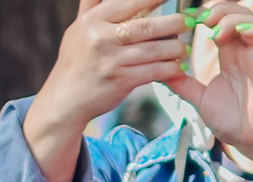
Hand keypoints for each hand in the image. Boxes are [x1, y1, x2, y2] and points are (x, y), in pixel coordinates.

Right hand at [23, 0, 192, 181]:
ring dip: (175, 47)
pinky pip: (154, 70)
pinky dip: (170, 68)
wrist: (62, 102)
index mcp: (93, 21)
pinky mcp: (120, 81)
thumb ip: (92, 6)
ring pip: (155, 48)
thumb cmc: (75, 63)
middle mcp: (100, 38)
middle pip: (148, 25)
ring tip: (183, 47)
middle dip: (175, 22)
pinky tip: (177, 66)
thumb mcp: (78, 30)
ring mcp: (110, 60)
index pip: (133, 2)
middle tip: (189, 21)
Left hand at [167, 2, 252, 143]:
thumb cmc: (231, 120)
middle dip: (219, 10)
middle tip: (200, 20)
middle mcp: (245, 50)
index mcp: (230, 55)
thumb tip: (159, 74)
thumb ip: (181, 84)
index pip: (220, 23)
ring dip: (233, 18)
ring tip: (215, 31)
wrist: (252, 139)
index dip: (206, 17)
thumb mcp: (199, 98)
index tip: (186, 22)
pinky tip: (238, 33)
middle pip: (237, 14)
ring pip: (252, 19)